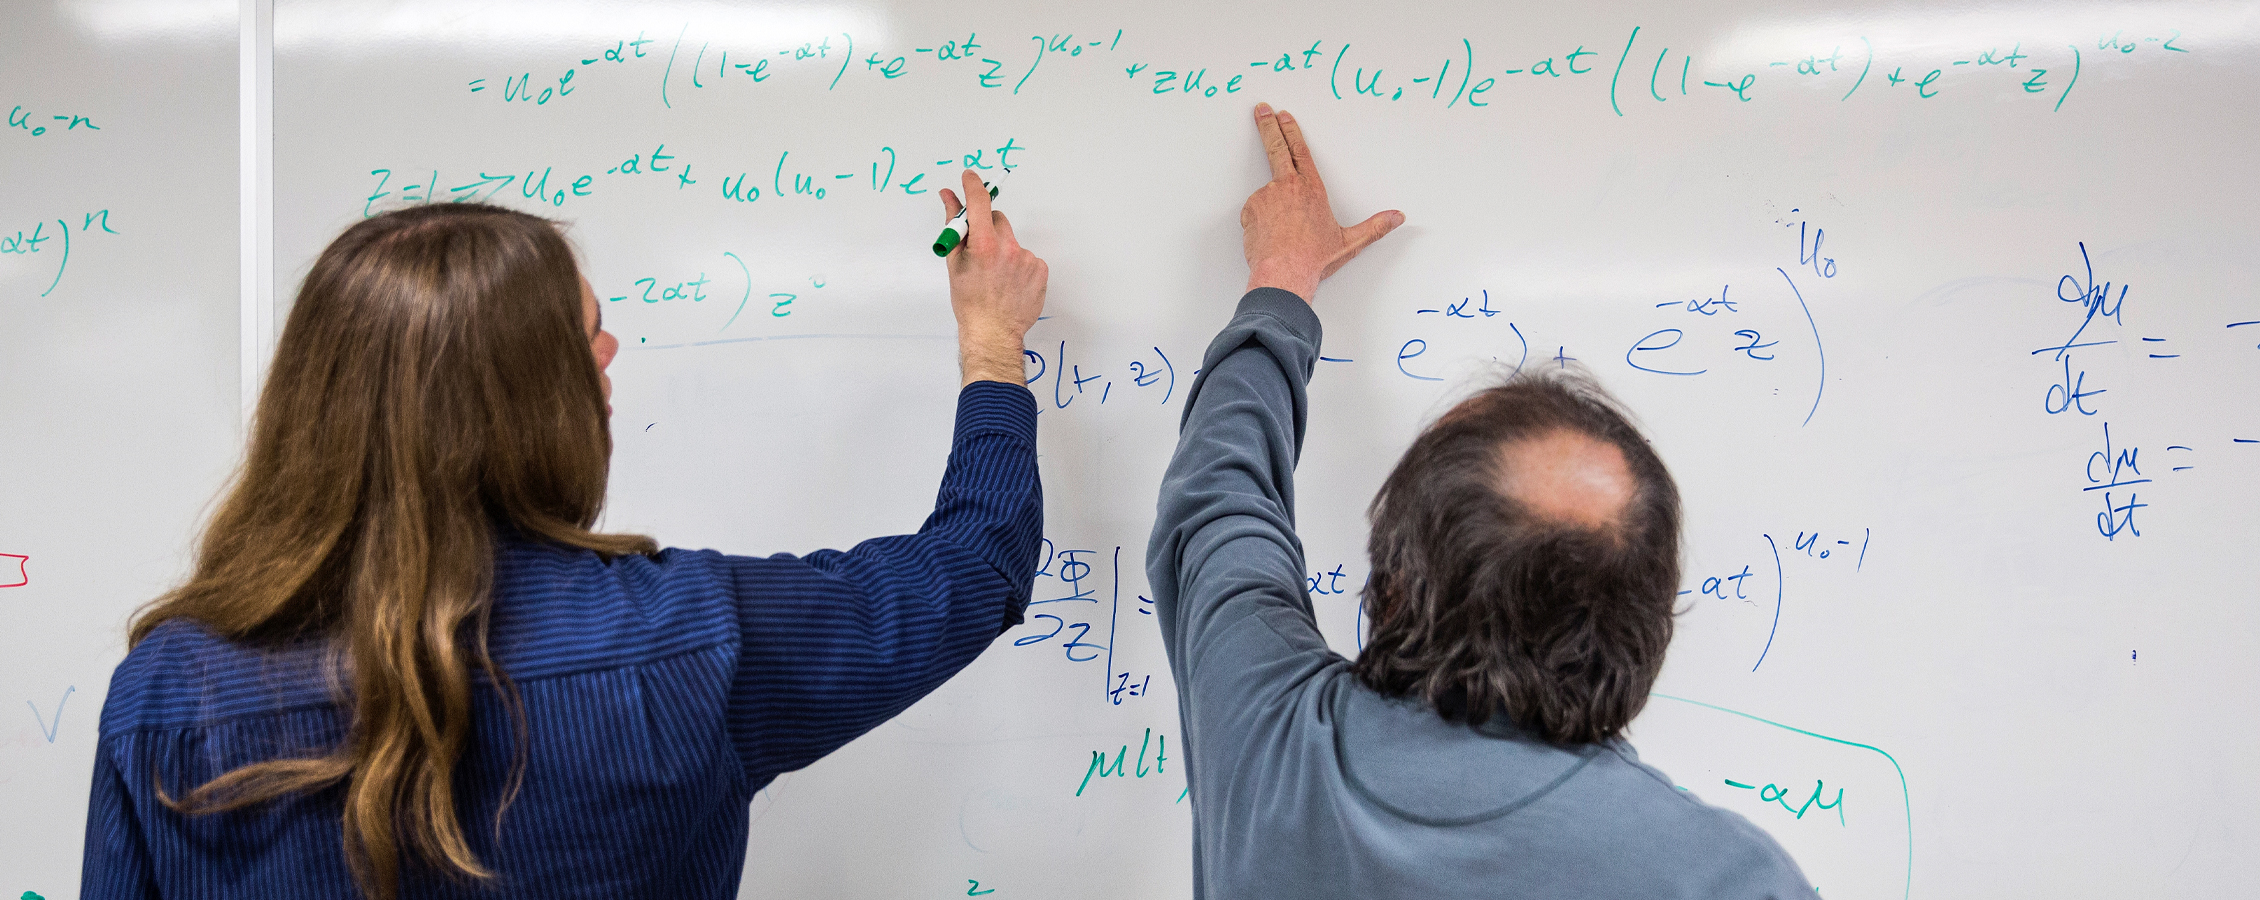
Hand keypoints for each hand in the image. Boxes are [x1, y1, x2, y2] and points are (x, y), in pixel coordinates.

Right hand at [940, 169, 1048, 386]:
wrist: (993, 332)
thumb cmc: (969, 302)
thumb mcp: (954, 262)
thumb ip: (953, 225)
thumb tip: (948, 197)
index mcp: (984, 246)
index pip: (980, 202)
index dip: (973, 185)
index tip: (970, 176)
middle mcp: (1008, 249)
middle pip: (998, 220)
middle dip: (987, 228)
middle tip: (980, 251)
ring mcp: (1027, 259)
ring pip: (1012, 240)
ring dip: (1003, 249)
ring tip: (996, 275)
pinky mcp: (1040, 270)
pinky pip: (1027, 256)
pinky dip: (1018, 264)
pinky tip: (1010, 282)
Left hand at [1239, 103, 1403, 302]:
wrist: (1284, 274)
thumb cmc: (1313, 258)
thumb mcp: (1349, 242)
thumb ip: (1374, 227)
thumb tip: (1396, 218)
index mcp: (1312, 189)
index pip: (1301, 151)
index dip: (1292, 130)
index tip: (1284, 115)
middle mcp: (1288, 186)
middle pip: (1276, 147)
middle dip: (1268, 125)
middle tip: (1261, 109)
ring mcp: (1266, 196)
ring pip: (1266, 196)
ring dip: (1269, 207)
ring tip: (1280, 232)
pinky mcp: (1250, 210)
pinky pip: (1253, 213)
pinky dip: (1259, 222)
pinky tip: (1269, 236)